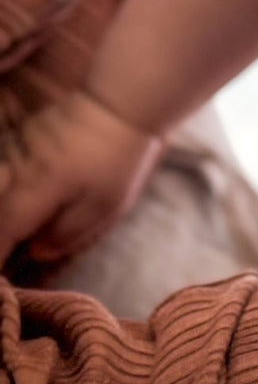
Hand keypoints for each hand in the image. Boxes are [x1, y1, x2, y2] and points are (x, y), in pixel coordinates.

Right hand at [0, 89, 162, 264]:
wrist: (121, 100)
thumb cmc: (116, 157)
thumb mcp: (101, 206)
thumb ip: (64, 235)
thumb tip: (37, 249)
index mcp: (28, 195)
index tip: (5, 284)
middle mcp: (11, 173)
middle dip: (2, 236)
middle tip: (13, 255)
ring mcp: (13, 150)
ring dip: (7, 213)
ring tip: (18, 230)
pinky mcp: (22, 136)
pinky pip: (3, 168)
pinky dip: (7, 186)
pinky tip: (20, 197)